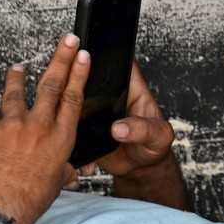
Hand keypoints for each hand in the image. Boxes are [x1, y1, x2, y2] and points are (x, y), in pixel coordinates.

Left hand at [0, 34, 89, 223]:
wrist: (3, 208)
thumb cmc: (30, 199)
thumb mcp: (57, 181)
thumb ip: (62, 168)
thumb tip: (65, 171)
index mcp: (60, 137)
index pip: (73, 96)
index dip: (79, 73)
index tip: (82, 56)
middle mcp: (39, 126)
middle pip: (52, 83)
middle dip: (61, 58)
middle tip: (66, 42)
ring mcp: (13, 125)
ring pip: (15, 91)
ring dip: (17, 77)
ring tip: (18, 67)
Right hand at [77, 61, 175, 179]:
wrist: (142, 167)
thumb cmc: (155, 143)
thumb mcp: (157, 135)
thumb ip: (142, 129)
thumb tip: (119, 128)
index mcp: (132, 88)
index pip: (117, 63)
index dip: (101, 57)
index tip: (84, 61)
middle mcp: (111, 96)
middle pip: (88, 79)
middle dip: (74, 86)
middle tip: (70, 105)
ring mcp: (96, 111)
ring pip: (75, 103)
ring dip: (67, 115)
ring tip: (67, 131)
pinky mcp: (85, 129)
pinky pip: (71, 127)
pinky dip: (68, 139)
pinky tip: (71, 149)